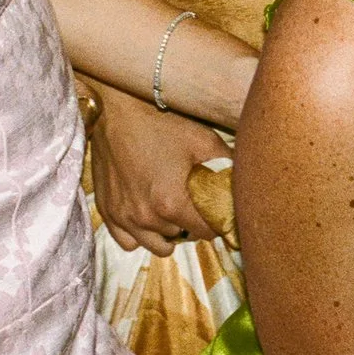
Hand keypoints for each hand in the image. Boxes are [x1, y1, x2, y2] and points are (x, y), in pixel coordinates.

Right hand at [87, 82, 223, 257]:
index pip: (208, 232)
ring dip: (168, 232)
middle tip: (193, 199)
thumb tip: (246, 184)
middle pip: (183, 238)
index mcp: (172, 203)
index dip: (217, 220)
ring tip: (171, 209)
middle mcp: (146, 217)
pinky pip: (128, 242)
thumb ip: (227, 167)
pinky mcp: (107, 211)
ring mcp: (123, 217)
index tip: (216, 207)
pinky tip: (147, 214)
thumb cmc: (161, 122)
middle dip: (192, 223)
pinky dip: (141, 234)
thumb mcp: (203, 140)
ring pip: (158, 245)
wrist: (116, 109)